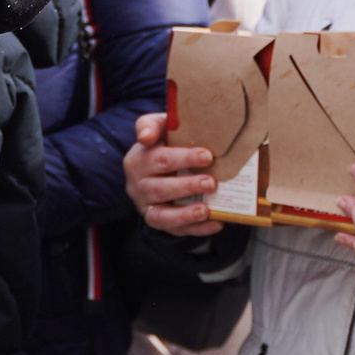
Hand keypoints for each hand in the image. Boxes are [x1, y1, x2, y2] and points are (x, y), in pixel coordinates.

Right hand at [125, 111, 222, 236]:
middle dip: (187, 186)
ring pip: (161, 215)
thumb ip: (153, 124)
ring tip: (206, 209)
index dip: (182, 158)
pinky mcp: (159, 222)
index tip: (207, 155)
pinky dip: (196, 229)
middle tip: (211, 182)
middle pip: (159, 188)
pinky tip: (216, 223)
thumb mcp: (159, 127)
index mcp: (138, 159)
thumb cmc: (165, 142)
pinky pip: (175, 230)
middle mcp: (138, 185)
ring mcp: (147, 206)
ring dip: (185, 214)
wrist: (157, 165)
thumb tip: (144, 135)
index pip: (159, 158)